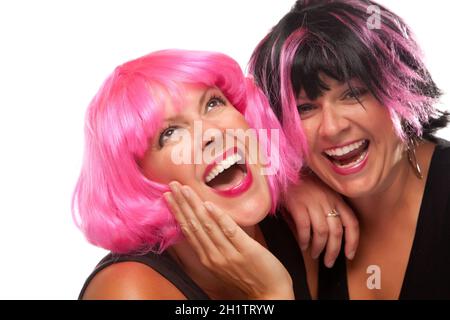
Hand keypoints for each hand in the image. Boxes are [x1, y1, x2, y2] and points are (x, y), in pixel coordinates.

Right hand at [164, 181, 293, 299]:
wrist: (270, 294)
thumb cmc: (248, 276)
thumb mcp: (225, 263)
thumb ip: (215, 245)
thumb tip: (208, 222)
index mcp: (208, 258)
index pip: (188, 231)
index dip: (177, 212)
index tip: (169, 196)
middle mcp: (214, 256)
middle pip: (194, 225)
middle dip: (182, 204)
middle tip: (172, 185)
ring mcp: (229, 254)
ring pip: (207, 225)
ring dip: (194, 205)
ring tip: (186, 189)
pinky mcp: (246, 250)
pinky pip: (230, 231)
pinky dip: (219, 217)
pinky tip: (209, 204)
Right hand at [284, 174, 358, 267]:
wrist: (282, 171)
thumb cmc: (301, 185)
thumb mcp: (320, 194)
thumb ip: (326, 211)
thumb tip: (328, 236)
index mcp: (336, 198)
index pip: (352, 222)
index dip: (353, 241)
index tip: (349, 255)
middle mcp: (327, 200)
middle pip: (336, 231)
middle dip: (334, 251)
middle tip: (329, 262)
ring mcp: (312, 202)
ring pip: (322, 232)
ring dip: (319, 248)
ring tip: (314, 255)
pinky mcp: (298, 205)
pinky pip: (305, 227)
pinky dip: (305, 240)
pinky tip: (303, 245)